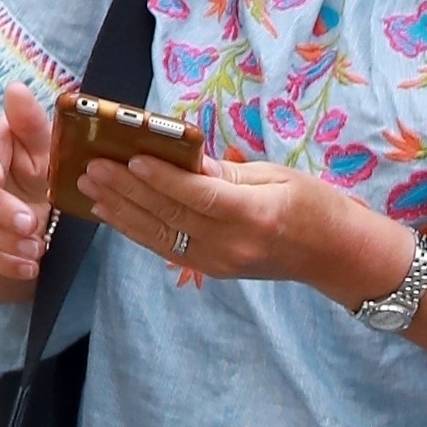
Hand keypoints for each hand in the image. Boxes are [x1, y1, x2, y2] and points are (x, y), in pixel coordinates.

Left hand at [97, 148, 415, 308]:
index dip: (162, 178)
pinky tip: (114, 213)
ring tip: (90, 189)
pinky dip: (137, 229)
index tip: (130, 158)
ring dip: (122, 211)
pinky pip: (167, 248)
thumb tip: (183, 157)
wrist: (335, 256)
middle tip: (92, 168)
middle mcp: (233, 244)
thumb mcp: (276, 175)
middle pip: (171, 215)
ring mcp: (221, 262)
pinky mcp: (214, 269)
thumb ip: (227, 172)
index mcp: (255, 216)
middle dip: (127, 191)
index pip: (198, 196)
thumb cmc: (314, 205)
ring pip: (160, 235)